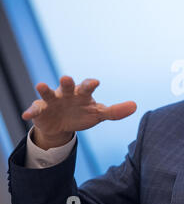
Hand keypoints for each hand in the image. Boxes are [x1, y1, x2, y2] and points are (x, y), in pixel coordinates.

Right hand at [22, 76, 136, 149]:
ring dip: (45, 89)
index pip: (87, 86)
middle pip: (67, 86)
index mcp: (83, 94)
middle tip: (67, 78)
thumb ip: (115, 111)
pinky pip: (35, 109)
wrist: (62, 125)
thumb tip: (135, 106)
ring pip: (48, 93)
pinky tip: (27, 115)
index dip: (91, 84)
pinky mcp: (41, 110)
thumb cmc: (83, 114)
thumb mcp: (99, 114)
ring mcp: (53, 100)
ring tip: (41, 85)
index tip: (96, 83)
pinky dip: (32, 111)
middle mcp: (67, 93)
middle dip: (67, 82)